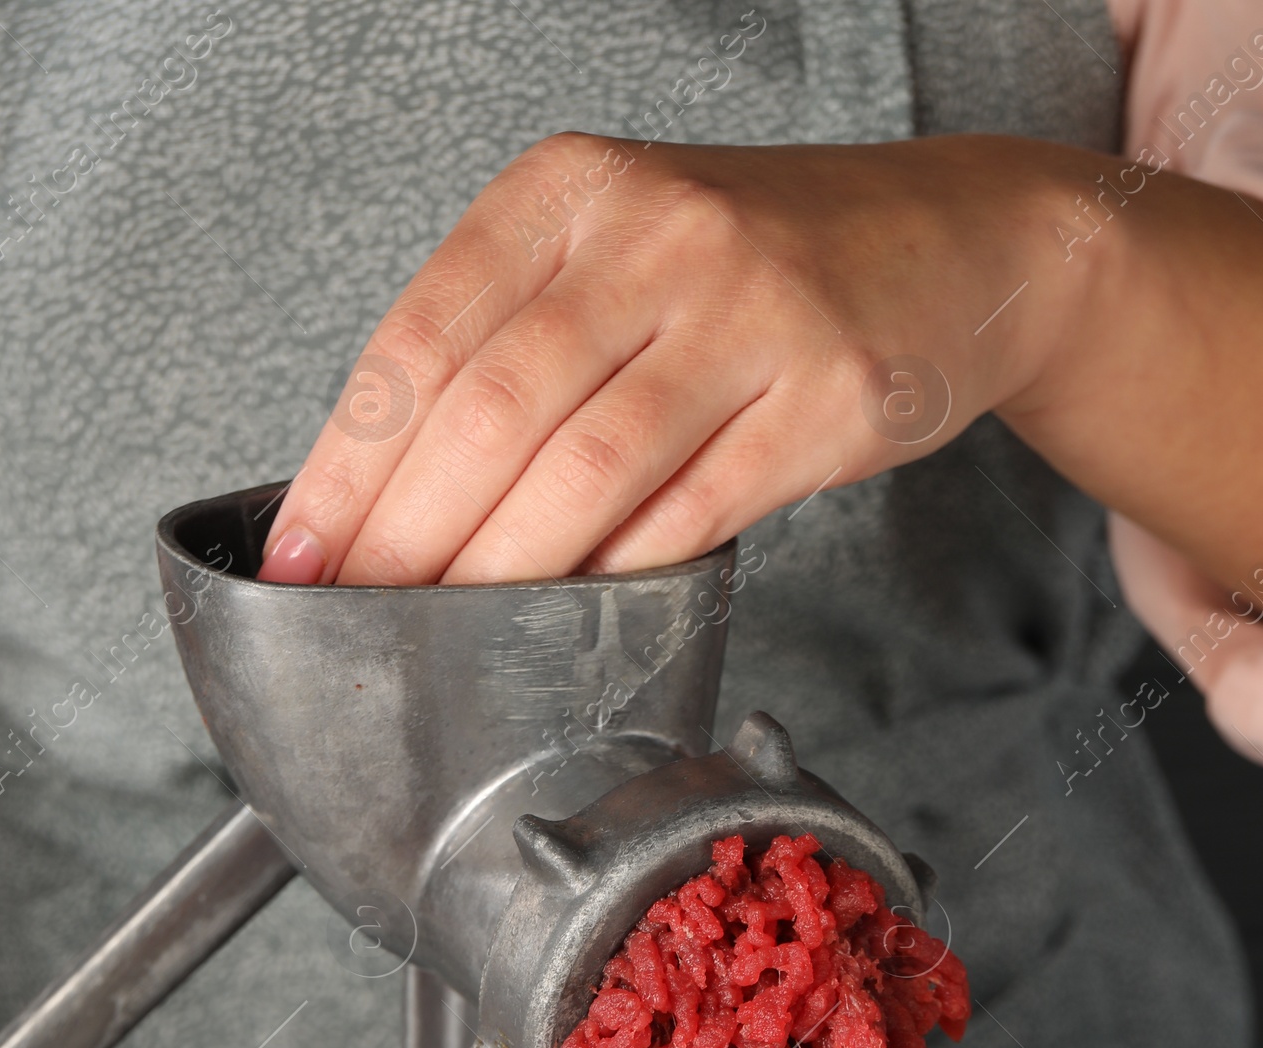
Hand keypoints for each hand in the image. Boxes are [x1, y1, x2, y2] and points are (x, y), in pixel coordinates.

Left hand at [261, 132, 1262, 635]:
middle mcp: (657, 231)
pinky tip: (576, 621)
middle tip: (362, 622)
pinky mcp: (830, 393)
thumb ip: (513, 343)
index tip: (303, 556)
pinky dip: (626, 575)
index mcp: (571, 192)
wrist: (958, 243)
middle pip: (492, 407)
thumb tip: (389, 498)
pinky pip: (699, 510)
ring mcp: (752, 307)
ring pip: (588, 466)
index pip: (422, 336)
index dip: (349, 463)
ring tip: (449, 639)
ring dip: (504, 574)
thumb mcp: (620, 254)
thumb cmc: (761, 268)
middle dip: (409, 538)